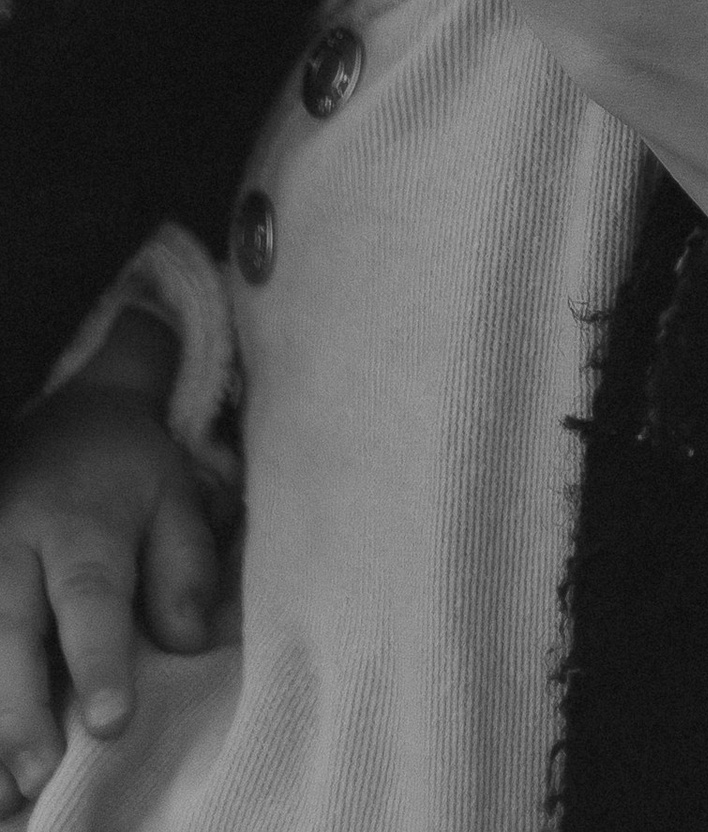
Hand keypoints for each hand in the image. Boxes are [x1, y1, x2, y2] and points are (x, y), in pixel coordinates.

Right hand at [0, 326, 221, 814]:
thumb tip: (187, 642)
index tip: (110, 721)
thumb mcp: (175, 496)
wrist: (71, 417)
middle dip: (21, 710)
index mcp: (79, 524)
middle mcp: (14, 546)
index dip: (98, 660)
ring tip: (4, 792)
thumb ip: (185, 567)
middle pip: (12, 633)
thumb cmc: (130, 473)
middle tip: (38, 774)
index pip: (89, 596)